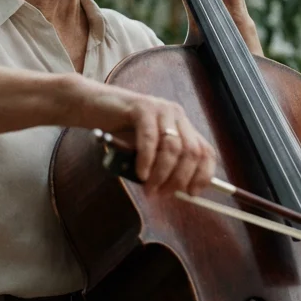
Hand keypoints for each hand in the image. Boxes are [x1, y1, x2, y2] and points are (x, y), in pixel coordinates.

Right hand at [69, 78, 215, 196]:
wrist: (94, 106)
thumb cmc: (120, 132)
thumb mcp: (146, 151)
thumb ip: (161, 165)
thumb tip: (175, 191)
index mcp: (182, 126)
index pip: (206, 151)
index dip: (203, 175)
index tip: (191, 193)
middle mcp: (177, 116)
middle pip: (192, 152)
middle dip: (179, 178)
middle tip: (162, 194)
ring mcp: (161, 109)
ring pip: (173, 147)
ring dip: (162, 174)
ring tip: (149, 188)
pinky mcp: (142, 107)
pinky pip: (150, 138)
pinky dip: (147, 160)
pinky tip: (141, 173)